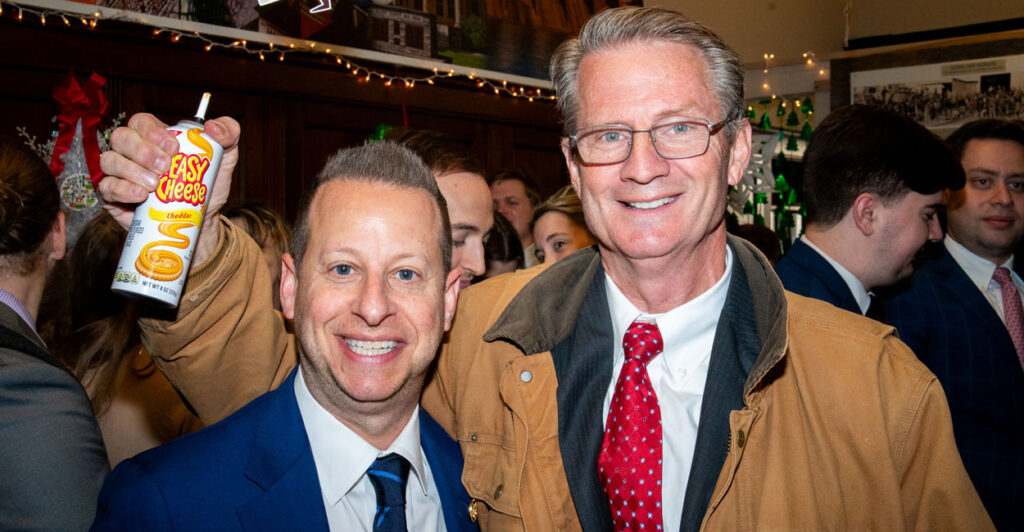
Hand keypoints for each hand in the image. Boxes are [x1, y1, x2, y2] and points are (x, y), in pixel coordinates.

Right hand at [98, 113, 239, 264]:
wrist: (201, 220)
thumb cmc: (207, 185)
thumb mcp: (224, 157)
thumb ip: (228, 133)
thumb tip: (212, 127)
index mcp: (154, 136)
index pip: (142, 122)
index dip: (153, 131)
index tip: (173, 148)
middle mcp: (132, 151)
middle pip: (121, 138)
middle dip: (142, 151)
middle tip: (165, 167)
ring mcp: (120, 173)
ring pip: (110, 160)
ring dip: (132, 170)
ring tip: (155, 185)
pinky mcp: (113, 196)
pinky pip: (106, 187)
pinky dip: (122, 189)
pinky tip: (140, 195)